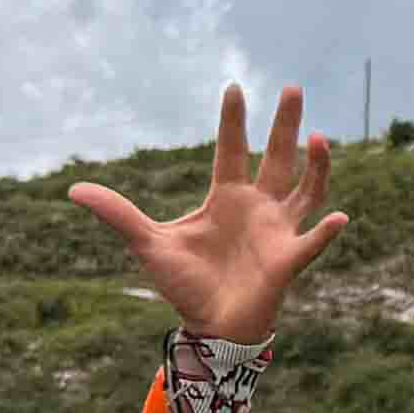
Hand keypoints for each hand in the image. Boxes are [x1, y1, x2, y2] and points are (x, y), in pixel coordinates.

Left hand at [75, 83, 350, 342]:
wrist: (209, 325)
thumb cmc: (185, 283)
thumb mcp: (147, 243)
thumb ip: (118, 214)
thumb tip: (73, 189)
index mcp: (227, 196)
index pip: (232, 149)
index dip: (233, 120)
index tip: (235, 87)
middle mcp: (258, 206)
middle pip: (276, 156)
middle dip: (285, 123)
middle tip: (293, 87)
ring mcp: (277, 230)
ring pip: (305, 190)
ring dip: (316, 166)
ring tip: (318, 139)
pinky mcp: (288, 260)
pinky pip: (311, 243)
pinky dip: (325, 233)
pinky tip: (340, 218)